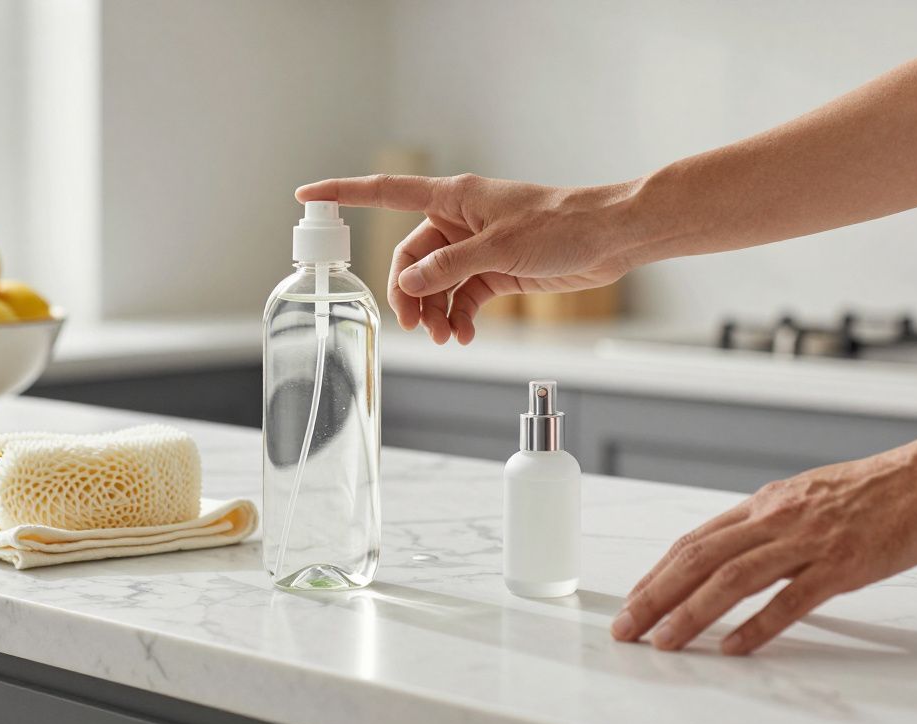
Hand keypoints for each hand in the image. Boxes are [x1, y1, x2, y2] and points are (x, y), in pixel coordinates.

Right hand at [294, 174, 639, 343]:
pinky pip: (463, 296)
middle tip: (416, 326)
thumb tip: (408, 285)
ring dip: (436, 312)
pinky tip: (465, 335)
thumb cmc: (561, 225)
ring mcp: (476, 247)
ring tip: (447, 338)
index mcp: (452, 198)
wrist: (609, 238)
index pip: (385, 193)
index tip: (307, 197)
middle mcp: (459, 221)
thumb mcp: (497, 249)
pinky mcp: (496, 269)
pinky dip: (460, 317)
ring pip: (436, 283)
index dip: (343, 193)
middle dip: (409, 294)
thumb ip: (447, 269)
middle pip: (411, 258)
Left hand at [611, 421, 916, 654]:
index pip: (694, 540)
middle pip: (698, 559)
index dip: (658, 573)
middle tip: (626, 627)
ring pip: (732, 578)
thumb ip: (767, 525)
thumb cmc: (875, 490)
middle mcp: (776, 519)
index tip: (633, 600)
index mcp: (764, 504)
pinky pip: (791, 600)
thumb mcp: (806, 499)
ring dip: (690, 612)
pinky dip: (757, 626)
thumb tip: (732, 548)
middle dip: (655, 595)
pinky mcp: (842, 565)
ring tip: (662, 640)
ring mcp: (807, 542)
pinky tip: (733, 647)